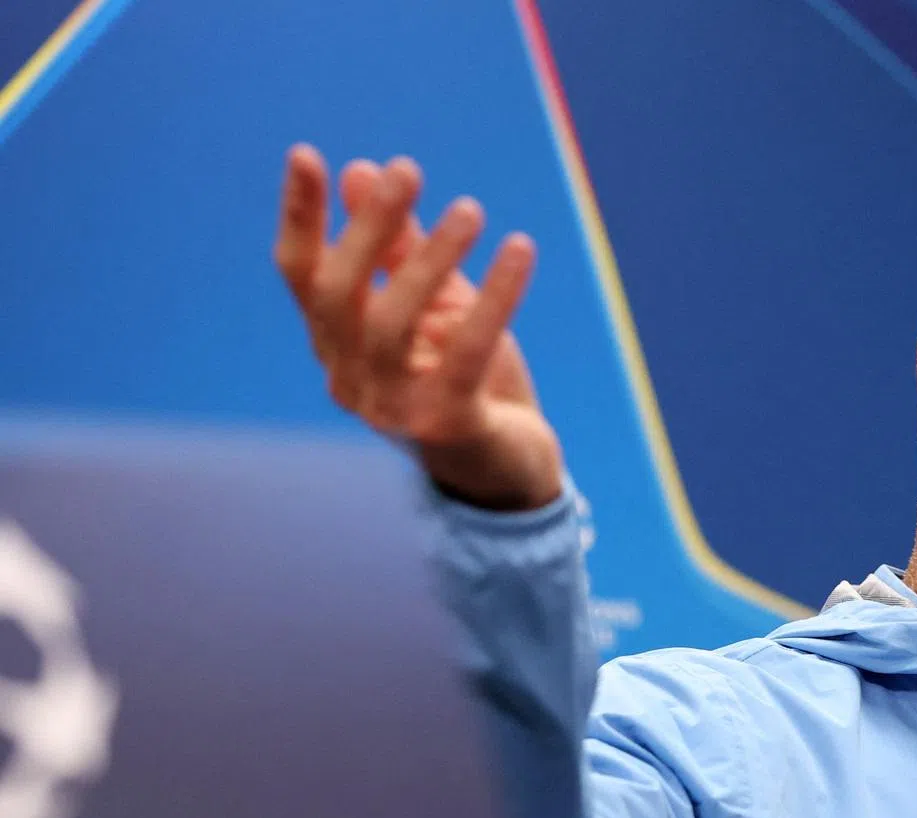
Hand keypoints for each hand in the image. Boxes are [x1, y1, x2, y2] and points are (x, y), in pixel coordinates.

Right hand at [273, 144, 563, 509]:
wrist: (510, 468)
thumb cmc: (467, 380)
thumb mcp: (436, 306)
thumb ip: (401, 248)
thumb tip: (362, 171)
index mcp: (339, 348)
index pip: (303, 279)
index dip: (300, 218)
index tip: (306, 155)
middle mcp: (351, 381)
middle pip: (338, 296)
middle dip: (368, 228)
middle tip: (410, 171)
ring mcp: (394, 410)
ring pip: (390, 325)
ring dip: (428, 259)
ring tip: (471, 210)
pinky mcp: (447, 426)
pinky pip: (467, 353)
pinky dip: (495, 297)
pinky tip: (520, 250)